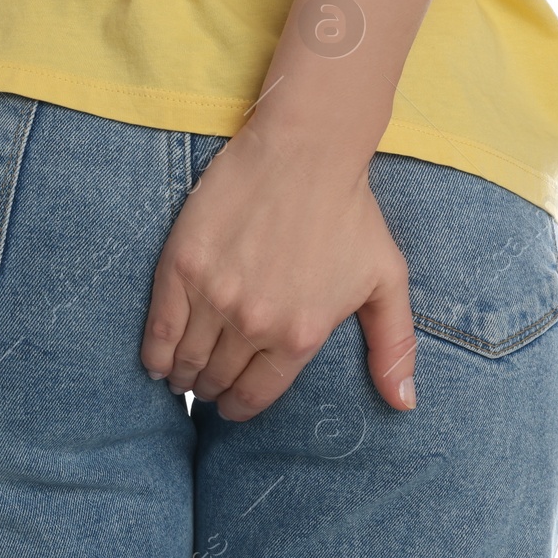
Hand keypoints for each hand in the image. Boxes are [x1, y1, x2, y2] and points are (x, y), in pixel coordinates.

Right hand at [139, 121, 418, 420]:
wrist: (304, 151)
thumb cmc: (349, 212)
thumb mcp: (385, 280)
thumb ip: (394, 347)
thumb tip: (404, 404)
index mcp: (300, 336)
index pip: (256, 396)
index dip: (240, 407)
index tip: (232, 404)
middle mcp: (255, 324)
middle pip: (216, 379)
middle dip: (211, 387)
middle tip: (207, 382)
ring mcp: (214, 296)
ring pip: (185, 360)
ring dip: (181, 375)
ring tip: (180, 373)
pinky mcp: (181, 267)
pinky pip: (159, 330)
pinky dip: (154, 354)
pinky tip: (156, 361)